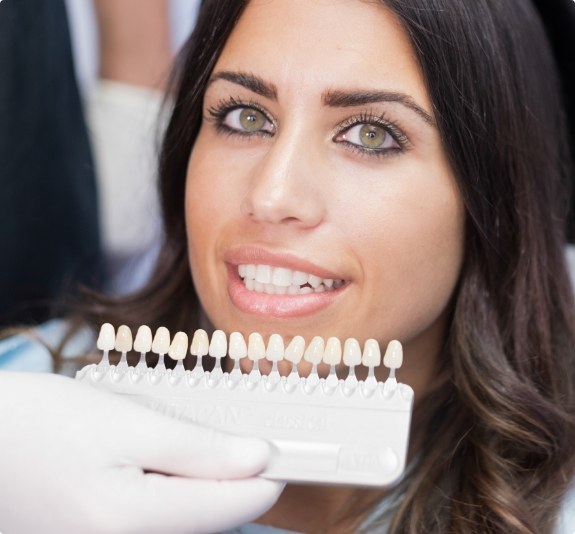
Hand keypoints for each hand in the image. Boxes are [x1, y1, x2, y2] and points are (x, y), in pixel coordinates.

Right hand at [0, 372, 282, 533]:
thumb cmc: (41, 424)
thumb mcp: (127, 424)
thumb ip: (198, 449)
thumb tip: (258, 459)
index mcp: (131, 522)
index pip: (229, 508)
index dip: (266, 476)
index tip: (290, 450)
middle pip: (209, 517)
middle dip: (230, 475)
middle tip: (241, 432)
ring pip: (184, 518)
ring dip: (201, 480)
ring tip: (192, 439)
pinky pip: (156, 517)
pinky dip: (172, 488)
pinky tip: (162, 458)